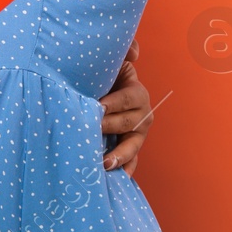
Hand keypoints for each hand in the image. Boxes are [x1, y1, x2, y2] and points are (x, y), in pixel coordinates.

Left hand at [99, 38, 154, 174]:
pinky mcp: (131, 147)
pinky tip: (118, 180)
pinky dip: (126, 169)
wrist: (100, 89)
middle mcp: (142, 114)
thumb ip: (124, 51)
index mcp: (137, 93)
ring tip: (104, 163)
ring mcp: (137, 133)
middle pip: (128, 123)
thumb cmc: (103, 75)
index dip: (113, 103)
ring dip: (119, 155)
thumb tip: (134, 52)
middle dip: (109, 127)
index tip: (97, 106)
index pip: (127, 99)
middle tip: (90, 130)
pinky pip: (132, 160)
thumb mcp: (112, 61)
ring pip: (132, 145)